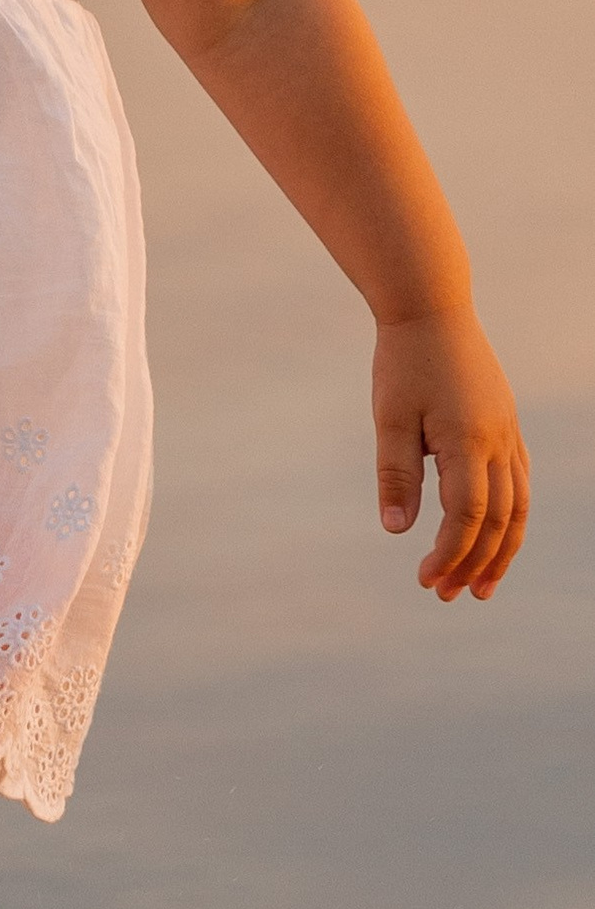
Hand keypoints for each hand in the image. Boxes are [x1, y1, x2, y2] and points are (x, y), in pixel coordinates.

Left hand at [373, 311, 527, 599]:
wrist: (433, 311)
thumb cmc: (403, 364)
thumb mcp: (389, 419)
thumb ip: (396, 474)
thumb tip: (397, 531)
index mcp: (467, 441)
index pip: (467, 516)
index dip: (449, 553)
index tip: (425, 580)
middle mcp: (498, 441)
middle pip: (500, 521)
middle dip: (476, 564)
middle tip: (449, 597)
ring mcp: (509, 434)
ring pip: (519, 506)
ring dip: (502, 550)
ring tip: (482, 586)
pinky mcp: (507, 427)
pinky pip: (519, 483)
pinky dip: (511, 517)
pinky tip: (496, 537)